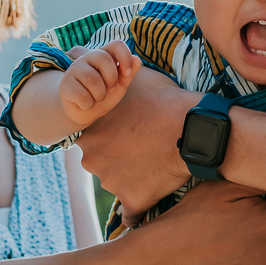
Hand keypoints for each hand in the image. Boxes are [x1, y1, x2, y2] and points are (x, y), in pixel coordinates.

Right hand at [59, 42, 140, 128]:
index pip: (116, 44)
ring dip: (100, 95)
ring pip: (93, 80)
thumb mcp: (119, 85)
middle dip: (112, 79)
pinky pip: (83, 96)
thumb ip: (128, 73)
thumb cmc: (103, 94)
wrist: (83, 111)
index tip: (127, 73)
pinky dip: (88, 104)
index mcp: (103, 55)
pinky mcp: (65, 84)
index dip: (125, 57)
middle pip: (104, 58)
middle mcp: (87, 58)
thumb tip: (137, 59)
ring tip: (96, 97)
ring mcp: (74, 69)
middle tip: (110, 89)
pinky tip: (84, 103)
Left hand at [74, 63, 196, 217]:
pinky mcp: (133, 200)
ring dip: (131, 176)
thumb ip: (98, 64)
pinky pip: (131, 214)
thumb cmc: (163, 99)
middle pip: (101, 160)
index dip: (111, 134)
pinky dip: (138, 206)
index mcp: (89, 132)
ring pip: (116, 182)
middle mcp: (92, 159)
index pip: (91, 138)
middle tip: (144, 145)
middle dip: (118, 155)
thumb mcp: (129, 75)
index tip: (128, 131)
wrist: (193, 128)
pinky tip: (151, 195)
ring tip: (156, 162)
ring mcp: (111, 182)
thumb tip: (71, 50)